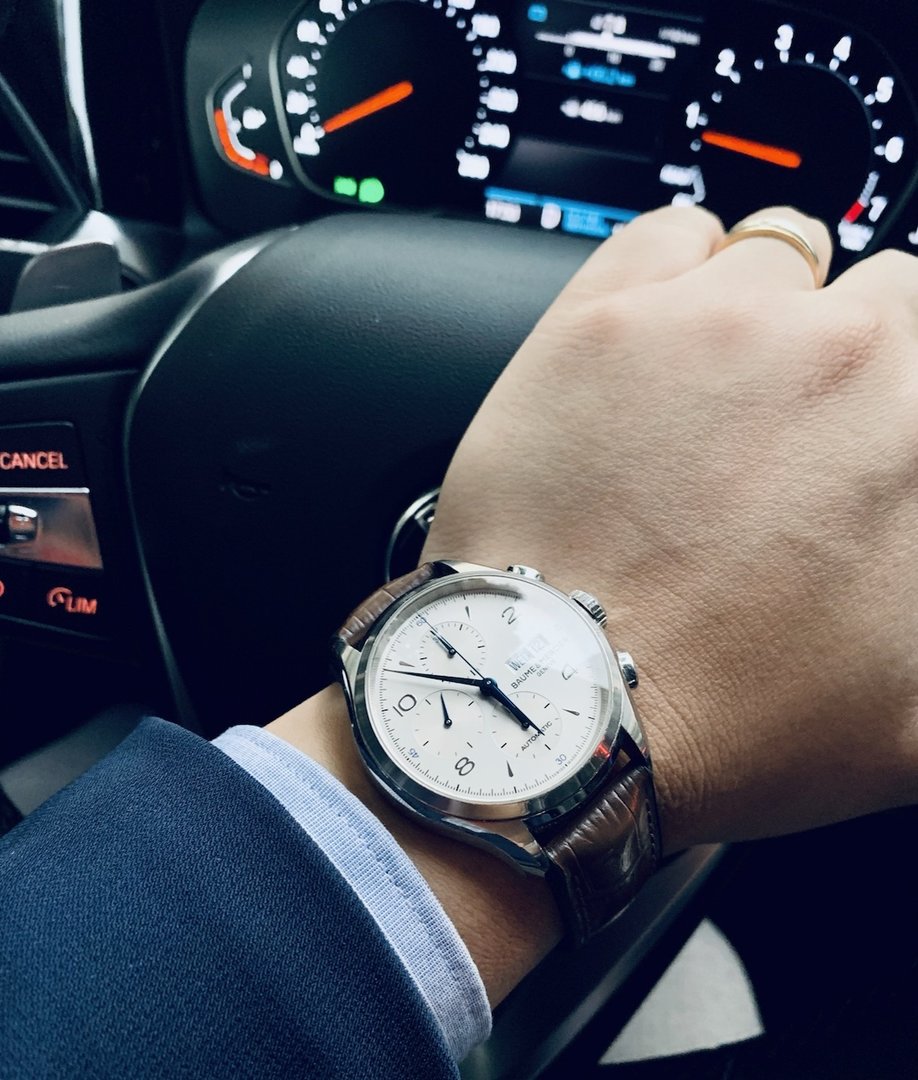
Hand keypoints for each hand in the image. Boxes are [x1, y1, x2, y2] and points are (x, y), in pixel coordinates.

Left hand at [424, 204, 917, 852]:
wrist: (565, 705)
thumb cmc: (727, 712)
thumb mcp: (907, 702)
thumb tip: (903, 511)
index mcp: (907, 420)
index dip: (897, 386)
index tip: (865, 419)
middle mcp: (825, 350)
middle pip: (871, 290)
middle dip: (842, 350)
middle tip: (787, 428)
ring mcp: (707, 322)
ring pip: (771, 256)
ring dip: (759, 309)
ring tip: (714, 395)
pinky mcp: (601, 319)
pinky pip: (669, 232)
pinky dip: (679, 268)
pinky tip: (660, 337)